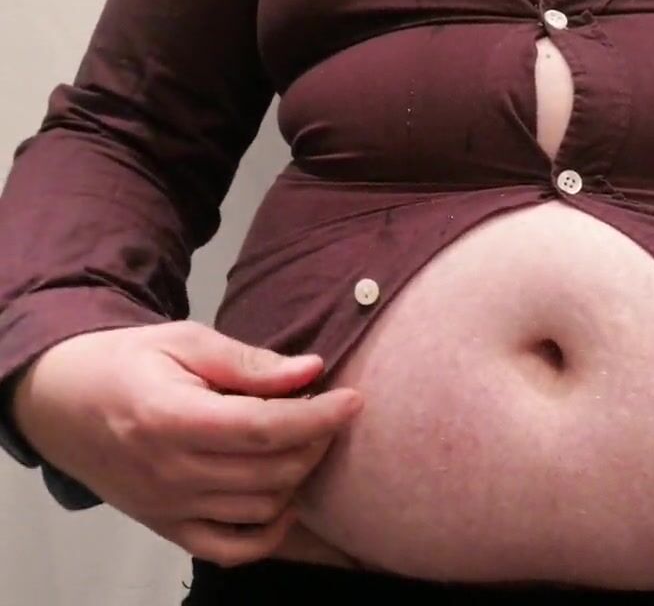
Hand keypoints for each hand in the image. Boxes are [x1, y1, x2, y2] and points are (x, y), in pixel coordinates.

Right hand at [12, 320, 362, 565]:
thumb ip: (249, 361)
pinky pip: (232, 549)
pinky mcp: (167, 527)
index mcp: (171, 418)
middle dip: (315, 442)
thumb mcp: (185, 341)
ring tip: (302, 443)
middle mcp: (170, 470)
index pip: (264, 428)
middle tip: (325, 413)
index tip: (354, 399)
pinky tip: (284, 498)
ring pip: (263, 509)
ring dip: (297, 479)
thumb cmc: (128, 363)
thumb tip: (311, 371)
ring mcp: (168, 506)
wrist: (62, 401)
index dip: (319, 417)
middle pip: (271, 471)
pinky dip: (269, 532)